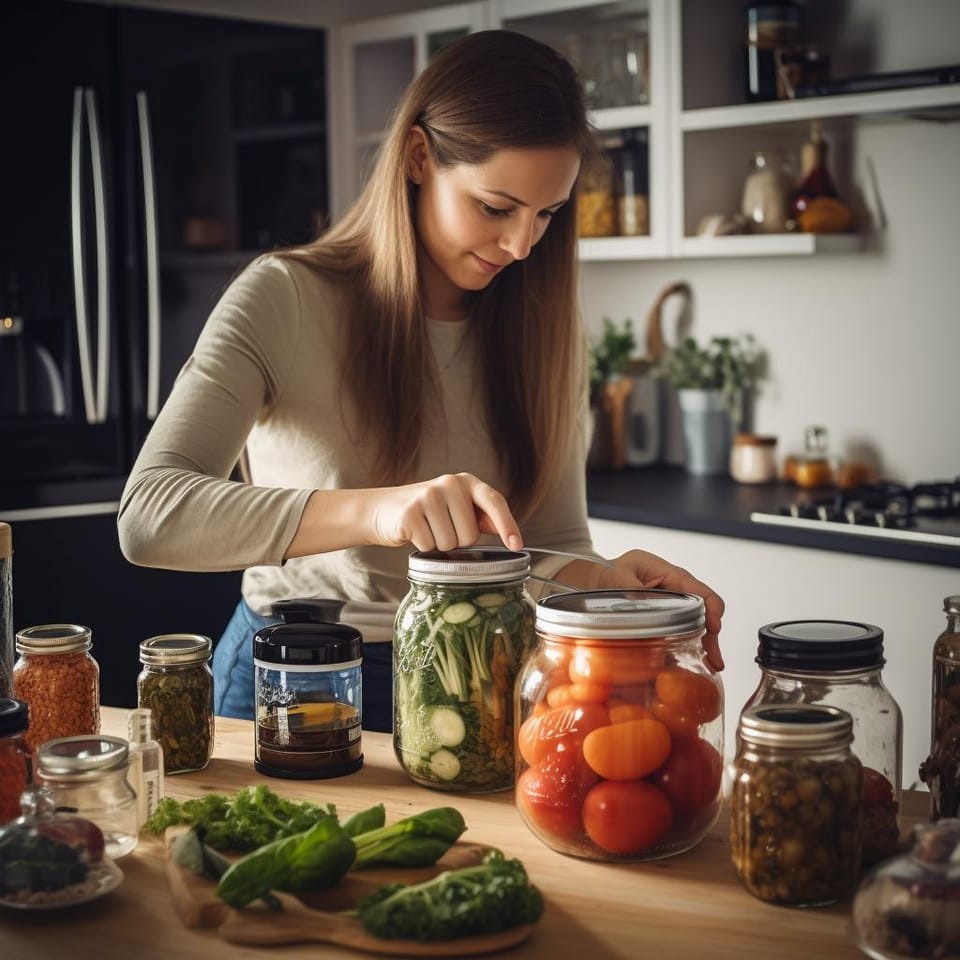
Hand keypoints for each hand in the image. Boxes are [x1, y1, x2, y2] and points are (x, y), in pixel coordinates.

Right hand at [371, 473, 522, 552]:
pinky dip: (423, 547)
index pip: (494, 501)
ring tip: (427, 529)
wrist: (383, 509)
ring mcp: (428, 496)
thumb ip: (481, 517)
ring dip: (439, 545)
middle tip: (441, 528)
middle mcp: (449, 483)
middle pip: (470, 535)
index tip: (516, 545)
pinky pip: (429, 546)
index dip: (508, 525)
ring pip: (450, 543)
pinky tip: (414, 533)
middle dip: (458, 541)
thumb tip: (507, 531)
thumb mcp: (456, 508)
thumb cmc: (426, 512)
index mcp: (466, 482)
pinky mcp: (410, 513)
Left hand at [557, 550, 724, 670]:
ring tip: (712, 665)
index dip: (712, 608)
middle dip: (712, 634)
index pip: (699, 590)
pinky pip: (682, 632)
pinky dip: (689, 647)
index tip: (713, 628)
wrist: (596, 581)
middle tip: (714, 659)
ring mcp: (673, 605)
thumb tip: (643, 604)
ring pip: (697, 624)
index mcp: (669, 574)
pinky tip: (692, 666)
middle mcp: (676, 590)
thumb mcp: (616, 576)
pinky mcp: (667, 619)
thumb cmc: (608, 573)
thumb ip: (629, 588)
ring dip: (706, 644)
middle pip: (704, 610)